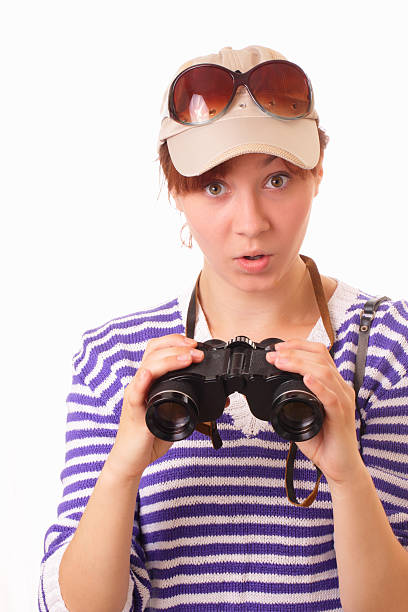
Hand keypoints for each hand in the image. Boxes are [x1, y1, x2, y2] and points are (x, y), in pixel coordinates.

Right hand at [106, 334, 203, 480]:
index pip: (158, 350)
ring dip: (169, 359)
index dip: (175, 341)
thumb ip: (194, 404)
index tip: (195, 344)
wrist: (132, 460)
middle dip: (177, 346)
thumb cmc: (150, 437)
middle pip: (153, 352)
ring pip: (147, 367)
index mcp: (150, 381)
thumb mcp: (177, 415)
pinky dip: (142, 381)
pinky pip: (135, 393)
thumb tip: (222, 401)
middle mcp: (141, 384)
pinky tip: (148, 374)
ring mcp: (136, 396)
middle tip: (197, 350)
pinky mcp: (133, 412)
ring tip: (187, 357)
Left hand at [266, 339, 364, 486]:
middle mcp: (341, 388)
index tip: (278, 348)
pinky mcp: (342, 416)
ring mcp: (343, 401)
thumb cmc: (324, 441)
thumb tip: (270, 396)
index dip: (299, 346)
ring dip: (300, 364)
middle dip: (294, 352)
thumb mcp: (304, 415)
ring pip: (324, 372)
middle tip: (274, 355)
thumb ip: (292, 402)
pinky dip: (318, 386)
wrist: (340, 467)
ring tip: (282, 362)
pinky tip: (307, 379)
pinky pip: (331, 397)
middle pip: (321, 358)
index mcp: (333, 384)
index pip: (319, 354)